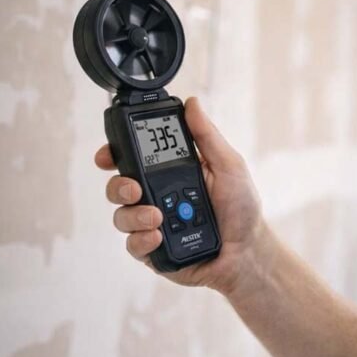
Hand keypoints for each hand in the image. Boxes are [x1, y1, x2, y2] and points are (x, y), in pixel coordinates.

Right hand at [94, 97, 262, 291]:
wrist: (247, 252)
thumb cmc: (242, 208)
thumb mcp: (229, 166)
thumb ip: (207, 136)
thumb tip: (192, 104)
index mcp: (171, 172)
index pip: (133, 158)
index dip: (114, 153)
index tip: (108, 154)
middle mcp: (157, 196)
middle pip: (118, 186)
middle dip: (118, 185)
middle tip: (135, 188)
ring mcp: (152, 224)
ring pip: (121, 216)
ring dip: (134, 215)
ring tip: (157, 217)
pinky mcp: (153, 251)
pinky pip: (133, 244)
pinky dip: (142, 239)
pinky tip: (158, 237)